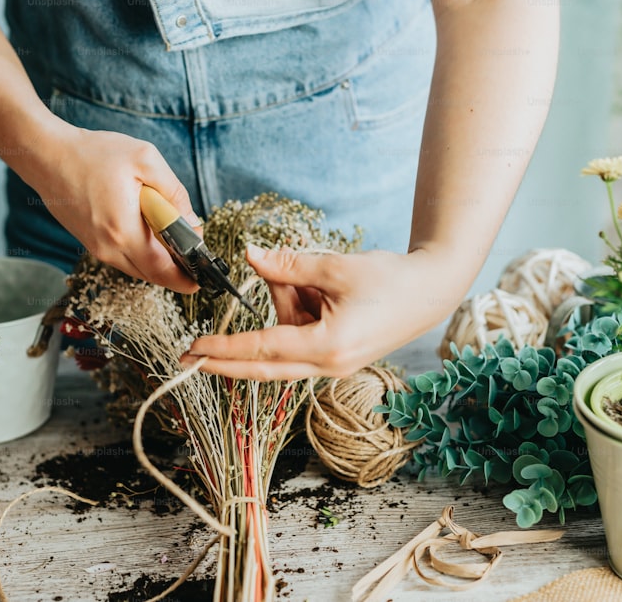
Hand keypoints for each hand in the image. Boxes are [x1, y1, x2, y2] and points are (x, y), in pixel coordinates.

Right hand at [27, 124, 200, 292]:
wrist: (47, 155)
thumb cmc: (93, 154)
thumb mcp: (145, 160)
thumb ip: (174, 192)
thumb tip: (192, 221)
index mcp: (124, 230)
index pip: (162, 270)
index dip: (186, 278)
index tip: (203, 277)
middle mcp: (108, 247)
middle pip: (151, 275)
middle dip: (176, 272)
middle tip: (195, 258)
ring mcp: (96, 248)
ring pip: (136, 268)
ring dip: (158, 262)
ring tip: (176, 243)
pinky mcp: (90, 243)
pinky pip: (123, 258)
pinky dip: (140, 253)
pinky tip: (150, 234)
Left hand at [182, 244, 469, 378]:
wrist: (432, 292)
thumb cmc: (390, 280)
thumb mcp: (335, 268)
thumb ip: (288, 266)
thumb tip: (250, 255)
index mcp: (326, 346)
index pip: (262, 350)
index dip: (223, 350)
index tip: (193, 350)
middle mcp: (328, 365)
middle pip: (264, 365)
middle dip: (226, 359)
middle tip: (188, 356)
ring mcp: (333, 364)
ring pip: (285, 340)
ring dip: (285, 305)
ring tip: (313, 274)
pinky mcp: (337, 356)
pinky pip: (301, 335)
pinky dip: (298, 310)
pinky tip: (321, 288)